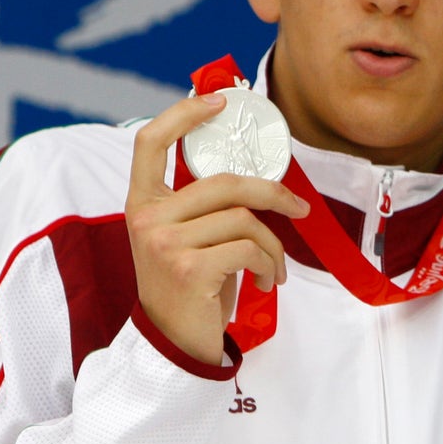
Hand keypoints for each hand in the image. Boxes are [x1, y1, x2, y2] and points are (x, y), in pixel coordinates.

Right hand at [125, 94, 310, 363]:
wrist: (173, 342)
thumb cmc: (189, 287)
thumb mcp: (184, 239)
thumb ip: (202, 207)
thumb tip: (257, 180)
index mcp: (142, 203)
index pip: (150, 143)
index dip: (184, 114)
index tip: (220, 102)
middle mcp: (147, 217)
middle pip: (225, 182)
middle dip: (274, 194)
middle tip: (300, 209)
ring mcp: (165, 242)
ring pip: (245, 219)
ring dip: (273, 245)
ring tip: (273, 268)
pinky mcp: (190, 268)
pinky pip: (250, 248)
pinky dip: (269, 265)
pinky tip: (266, 281)